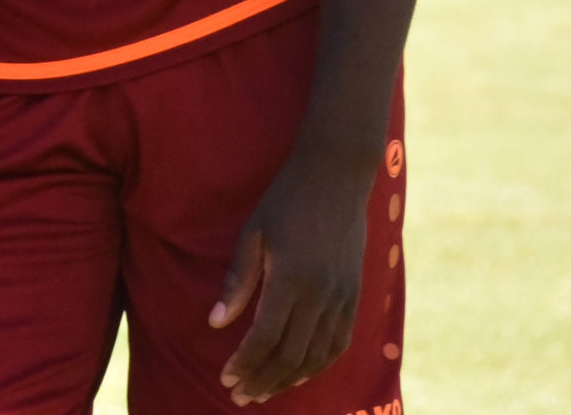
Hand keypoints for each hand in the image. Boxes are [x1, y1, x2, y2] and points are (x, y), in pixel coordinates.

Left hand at [208, 152, 372, 403]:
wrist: (336, 176)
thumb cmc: (285, 200)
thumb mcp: (253, 233)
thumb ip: (237, 281)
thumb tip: (215, 323)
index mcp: (292, 278)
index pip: (266, 338)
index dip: (246, 363)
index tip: (226, 378)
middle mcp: (322, 295)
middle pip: (291, 355)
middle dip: (263, 380)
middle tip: (238, 396)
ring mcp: (343, 296)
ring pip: (317, 355)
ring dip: (289, 380)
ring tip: (264, 391)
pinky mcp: (355, 294)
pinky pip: (339, 342)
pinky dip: (319, 364)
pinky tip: (300, 373)